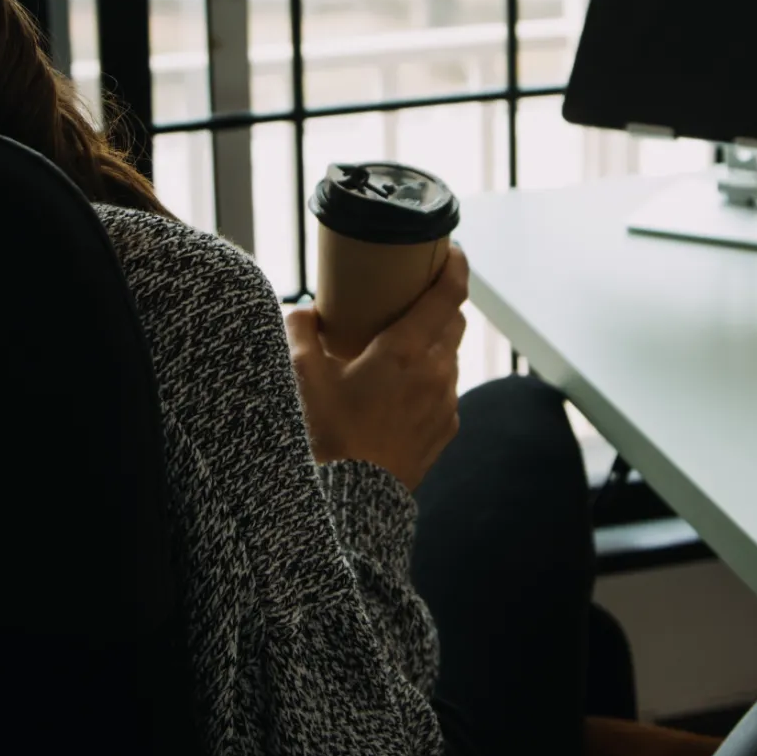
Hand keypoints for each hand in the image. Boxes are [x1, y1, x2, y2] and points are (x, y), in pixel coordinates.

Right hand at [286, 245, 468, 489]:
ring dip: (432, 344)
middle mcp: (437, 373)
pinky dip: (429, 379)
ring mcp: (445, 404)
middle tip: (410, 296)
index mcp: (407, 351)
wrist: (350, 505)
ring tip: (398, 348)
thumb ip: (300, 330)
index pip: (450, 293)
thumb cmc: (326, 437)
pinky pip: (445, 391)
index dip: (456, 265)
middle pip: (454, 321)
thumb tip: (303, 311)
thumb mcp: (301, 376)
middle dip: (438, 304)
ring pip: (451, 356)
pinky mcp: (445, 431)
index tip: (451, 250)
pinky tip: (399, 389)